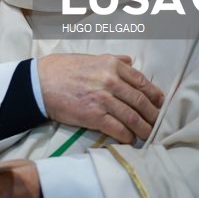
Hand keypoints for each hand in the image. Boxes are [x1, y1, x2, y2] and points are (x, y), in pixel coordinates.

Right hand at [38, 54, 163, 143]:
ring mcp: (103, 99)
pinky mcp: (94, 116)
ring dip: (144, 128)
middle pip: (141, 101)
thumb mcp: (89, 58)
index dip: (154, 95)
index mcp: (111, 65)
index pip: (142, 82)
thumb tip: (130, 60)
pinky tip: (130, 139)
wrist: (38, 83)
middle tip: (158, 123)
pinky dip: (127, 136)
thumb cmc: (61, 69)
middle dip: (153, 115)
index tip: (159, 103)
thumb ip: (112, 60)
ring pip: (133, 117)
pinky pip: (118, 129)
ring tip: (148, 135)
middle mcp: (111, 80)